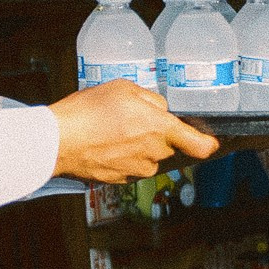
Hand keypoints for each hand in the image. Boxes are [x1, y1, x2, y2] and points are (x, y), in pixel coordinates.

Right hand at [49, 83, 217, 181]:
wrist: (57, 141)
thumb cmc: (88, 111)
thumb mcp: (123, 89)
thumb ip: (151, 100)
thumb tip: (161, 110)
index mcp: (159, 128)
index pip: (198, 144)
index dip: (207, 143)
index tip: (211, 142)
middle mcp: (154, 153)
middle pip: (167, 145)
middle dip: (156, 134)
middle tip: (130, 119)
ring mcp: (137, 169)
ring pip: (149, 157)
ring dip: (138, 146)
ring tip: (111, 131)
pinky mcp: (121, 180)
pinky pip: (131, 166)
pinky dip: (122, 156)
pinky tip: (104, 144)